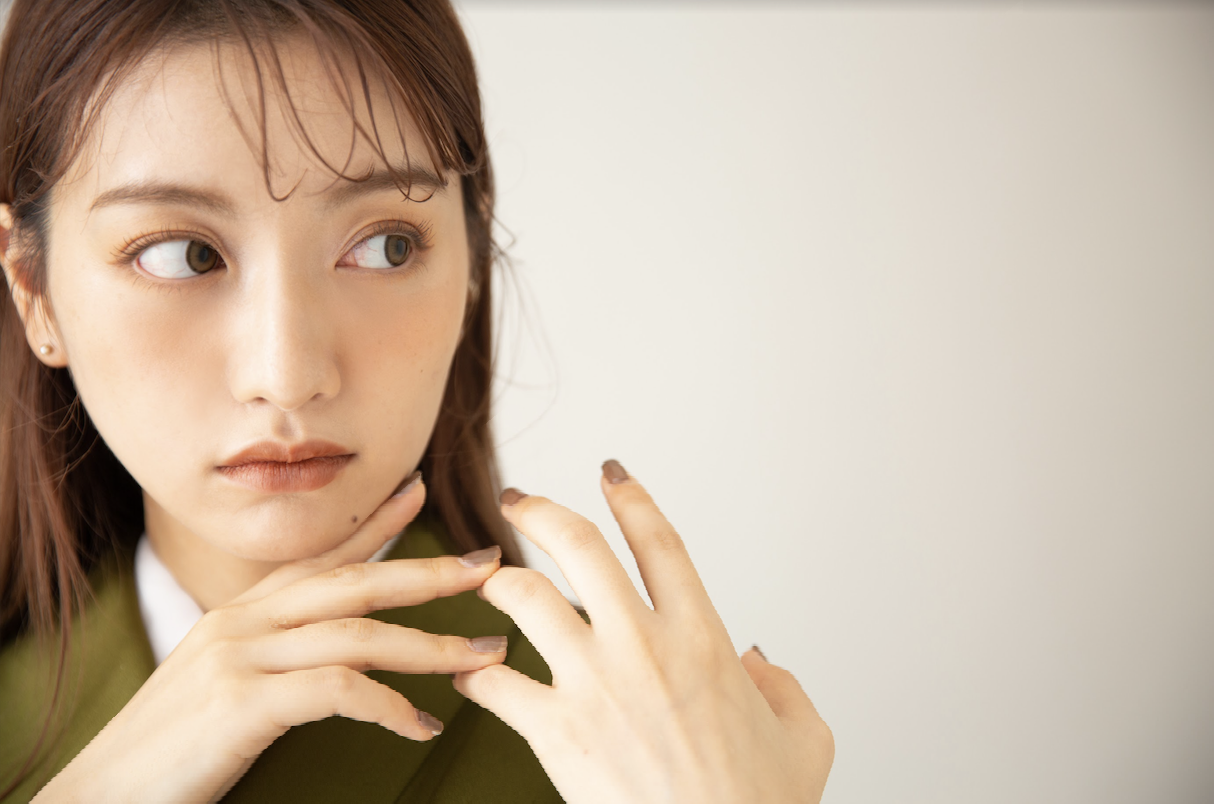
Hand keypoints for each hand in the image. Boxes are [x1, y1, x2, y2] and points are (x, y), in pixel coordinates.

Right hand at [34, 474, 509, 802]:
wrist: (96, 796)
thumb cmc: (168, 748)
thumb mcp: (221, 682)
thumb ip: (272, 655)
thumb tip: (324, 653)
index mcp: (242, 614)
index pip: (320, 557)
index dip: (373, 523)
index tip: (420, 490)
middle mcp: (244, 623)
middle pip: (354, 583)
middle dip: (428, 571)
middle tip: (490, 565)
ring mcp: (242, 658)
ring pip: (358, 634)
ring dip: (431, 645)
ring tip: (487, 657)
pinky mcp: (243, 704)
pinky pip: (338, 691)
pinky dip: (389, 705)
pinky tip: (423, 726)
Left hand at [454, 461, 833, 803]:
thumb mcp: (805, 738)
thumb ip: (785, 687)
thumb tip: (758, 662)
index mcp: (702, 636)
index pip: (659, 542)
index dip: (631, 499)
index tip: (611, 475)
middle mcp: (643, 645)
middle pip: (578, 547)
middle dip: (540, 511)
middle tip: (520, 502)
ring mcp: (594, 684)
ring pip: (526, 598)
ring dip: (499, 580)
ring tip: (488, 579)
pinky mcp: (556, 730)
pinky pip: (496, 682)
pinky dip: (477, 671)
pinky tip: (471, 669)